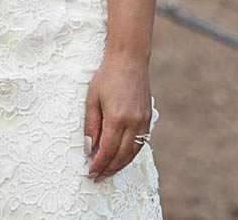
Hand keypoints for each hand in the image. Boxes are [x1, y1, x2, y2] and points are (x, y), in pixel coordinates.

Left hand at [83, 55, 151, 180]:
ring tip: (108, 171)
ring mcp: (143, 121)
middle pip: (121, 155)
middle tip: (98, 177)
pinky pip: (141, 143)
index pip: (107, 149)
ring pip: (133, 152)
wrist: (129, 60)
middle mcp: (133, 122)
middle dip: (109, 169)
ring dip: (120, 165)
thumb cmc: (107, 76)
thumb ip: (91, 125)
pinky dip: (130, 154)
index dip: (98, 164)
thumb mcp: (92, 99)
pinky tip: (122, 157)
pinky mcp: (148, 118)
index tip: (90, 173)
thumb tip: (90, 148)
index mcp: (117, 118)